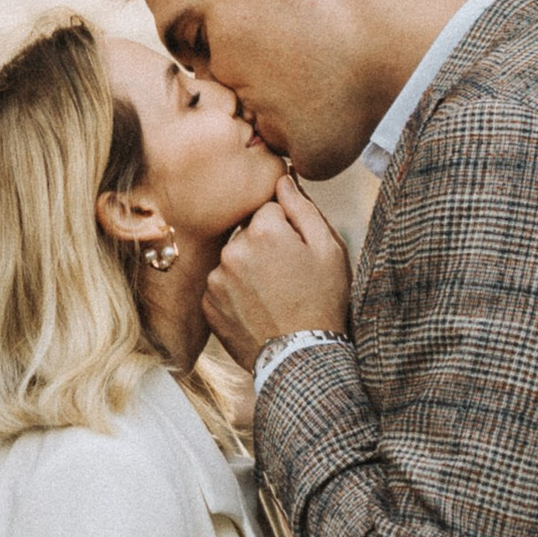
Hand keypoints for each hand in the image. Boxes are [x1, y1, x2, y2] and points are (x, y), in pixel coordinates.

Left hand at [205, 179, 349, 362]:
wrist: (301, 357)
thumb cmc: (323, 301)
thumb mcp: (329, 250)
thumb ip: (303, 208)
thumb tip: (283, 179)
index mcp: (262, 230)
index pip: (270, 209)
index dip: (288, 229)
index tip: (299, 253)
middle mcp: (232, 250)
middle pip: (249, 233)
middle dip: (266, 247)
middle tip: (289, 278)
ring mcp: (216, 279)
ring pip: (234, 259)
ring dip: (249, 270)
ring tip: (274, 297)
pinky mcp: (208, 304)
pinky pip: (222, 285)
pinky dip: (236, 293)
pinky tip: (258, 309)